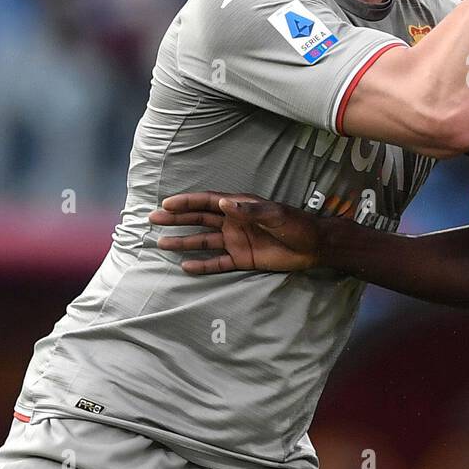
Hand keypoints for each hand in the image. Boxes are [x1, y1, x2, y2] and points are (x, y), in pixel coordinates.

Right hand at [148, 192, 325, 274]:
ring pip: (204, 241)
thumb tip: (225, 203)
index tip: (166, 204)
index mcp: (240, 207)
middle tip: (154, 219)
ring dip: (184, 241)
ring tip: (161, 242)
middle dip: (177, 219)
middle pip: (200, 220)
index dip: (187, 202)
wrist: (314, 247)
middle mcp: (234, 222)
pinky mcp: (243, 259)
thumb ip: (251, 210)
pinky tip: (185, 266)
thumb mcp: (276, 215)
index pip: (208, 202)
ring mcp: (236, 241)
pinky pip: (218, 262)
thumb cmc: (297, 225)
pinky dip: (202, 265)